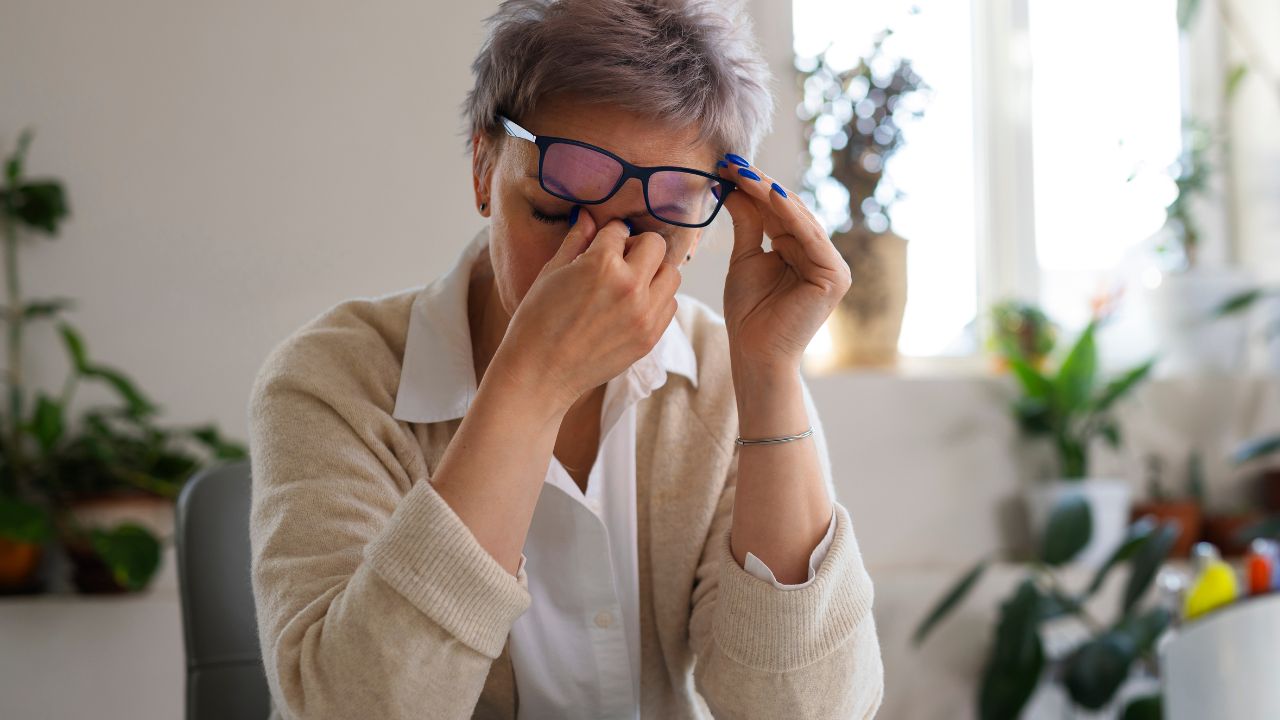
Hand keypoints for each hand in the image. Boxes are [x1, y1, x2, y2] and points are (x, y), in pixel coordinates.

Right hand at [494, 212, 681, 408]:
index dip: (608, 235)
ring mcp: (644, 314)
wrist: (540, 372)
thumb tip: (588, 216)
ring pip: (671, 274)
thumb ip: (576, 241)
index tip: (601, 244)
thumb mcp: (551, 272)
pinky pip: (669, 304)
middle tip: (619, 261)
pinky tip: (632, 306)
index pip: (620, 230)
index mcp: (602, 264)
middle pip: (656, 245)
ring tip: (630, 284)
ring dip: (653, 272)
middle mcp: (630, 286)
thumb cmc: (537, 321)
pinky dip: (657, 299)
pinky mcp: (650, 337)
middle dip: (638, 247)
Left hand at [716, 155, 851, 370]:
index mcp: (802, 250)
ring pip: (799, 219)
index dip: (754, 188)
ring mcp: (832, 266)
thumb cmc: (749, 313)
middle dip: (760, 186)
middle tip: (733, 163)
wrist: (754, 352)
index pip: (778, 212)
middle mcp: (821, 255)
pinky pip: (810, 238)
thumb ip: (748, 223)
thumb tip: (734, 187)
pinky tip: (769, 194)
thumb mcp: (746, 258)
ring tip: (745, 173)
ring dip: (771, 194)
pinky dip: (790, 215)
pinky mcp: (835, 277)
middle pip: (790, 211)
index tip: (727, 166)